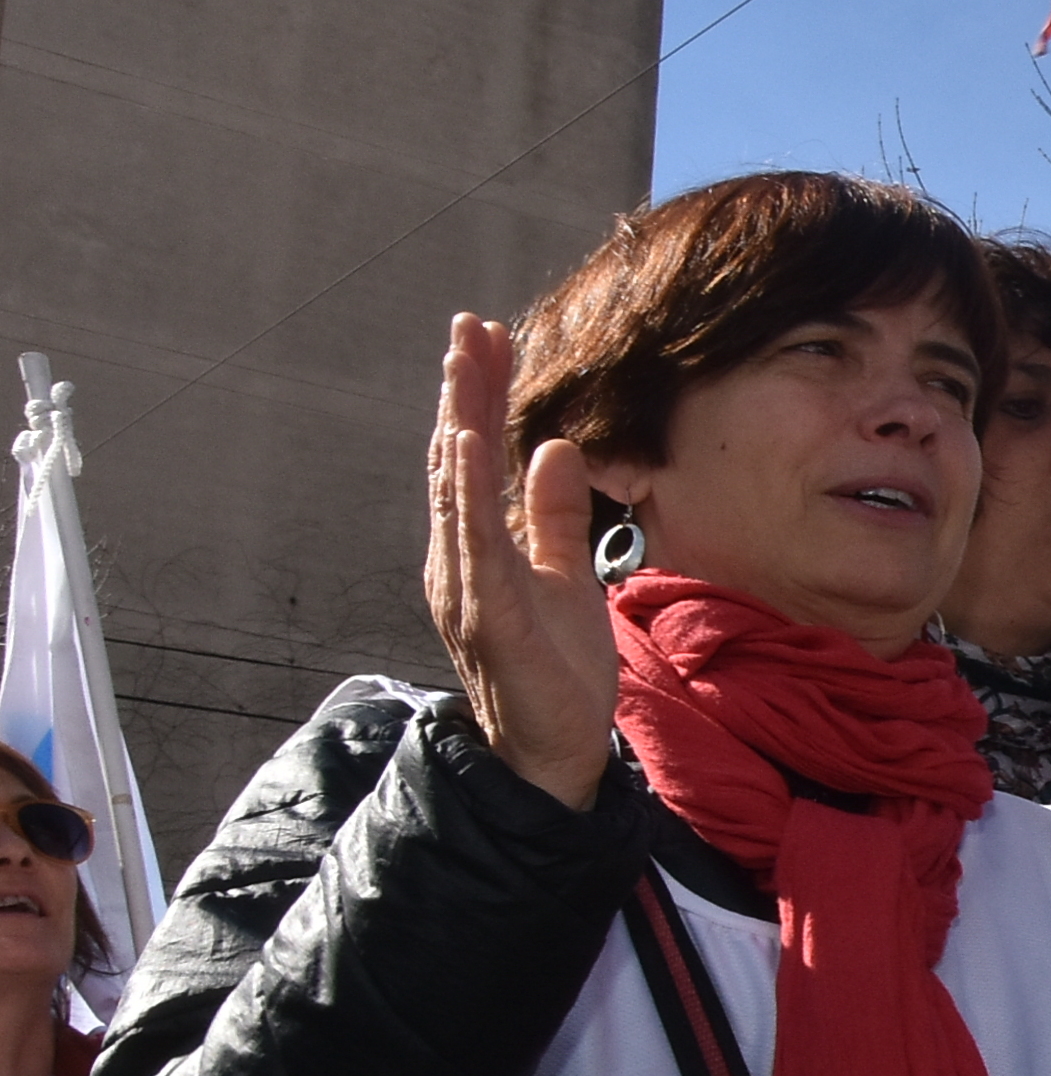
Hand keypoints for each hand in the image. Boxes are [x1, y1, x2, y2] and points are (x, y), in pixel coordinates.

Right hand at [426, 314, 618, 810]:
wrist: (551, 750)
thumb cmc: (555, 669)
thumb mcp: (568, 576)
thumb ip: (558, 515)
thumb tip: (559, 446)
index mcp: (479, 545)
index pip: (478, 457)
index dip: (483, 396)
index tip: (491, 337)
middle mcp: (459, 557)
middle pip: (459, 460)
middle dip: (464, 391)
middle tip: (469, 326)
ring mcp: (466, 585)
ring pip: (457, 490)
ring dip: (461, 423)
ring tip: (464, 365)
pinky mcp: (487, 614)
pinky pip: (475, 543)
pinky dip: (470, 493)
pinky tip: (469, 446)